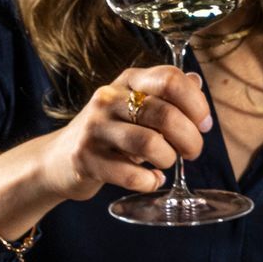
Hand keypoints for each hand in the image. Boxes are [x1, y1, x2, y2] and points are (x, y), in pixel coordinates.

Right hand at [0, 63, 210, 233]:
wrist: (58, 159)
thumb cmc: (109, 134)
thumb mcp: (136, 107)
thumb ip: (166, 95)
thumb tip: (196, 81)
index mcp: (128, 80)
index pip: (170, 79)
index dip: (196, 103)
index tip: (204, 124)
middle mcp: (109, 98)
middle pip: (165, 114)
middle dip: (190, 139)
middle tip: (192, 152)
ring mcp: (94, 128)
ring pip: (149, 144)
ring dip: (169, 158)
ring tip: (167, 163)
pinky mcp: (85, 159)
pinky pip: (130, 175)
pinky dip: (149, 182)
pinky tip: (150, 180)